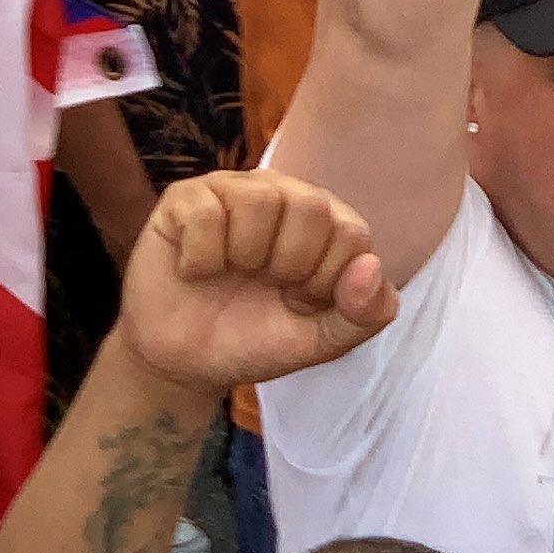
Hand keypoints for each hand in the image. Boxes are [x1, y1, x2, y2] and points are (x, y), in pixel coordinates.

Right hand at [111, 170, 396, 391]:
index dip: (324, 281)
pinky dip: (200, 259)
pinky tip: (195, 270)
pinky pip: (204, 213)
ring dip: (243, 257)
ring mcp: (232, 190)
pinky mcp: (184, 199)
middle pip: (309, 206)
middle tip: (263, 285)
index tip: (298, 300)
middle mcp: (283, 193)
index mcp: (326, 221)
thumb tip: (370, 265)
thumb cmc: (254, 339)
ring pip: (258, 201)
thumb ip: (364, 314)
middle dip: (288, 266)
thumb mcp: (320, 341)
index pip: (352, 234)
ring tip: (230, 273)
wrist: (183, 362)